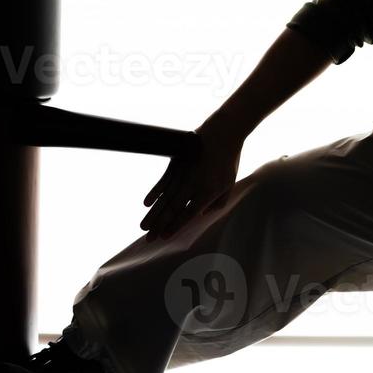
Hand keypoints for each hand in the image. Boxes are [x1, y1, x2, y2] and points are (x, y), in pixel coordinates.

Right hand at [140, 114, 245, 239]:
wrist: (222, 133)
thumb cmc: (228, 161)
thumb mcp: (229, 184)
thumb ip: (217, 203)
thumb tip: (200, 215)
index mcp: (207, 193)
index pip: (188, 214)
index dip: (175, 226)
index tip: (165, 237)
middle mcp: (192, 185)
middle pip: (172, 209)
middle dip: (159, 225)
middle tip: (148, 239)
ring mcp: (182, 174)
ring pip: (164, 198)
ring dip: (153, 214)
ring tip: (143, 227)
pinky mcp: (175, 164)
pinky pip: (162, 181)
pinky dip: (154, 192)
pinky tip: (146, 203)